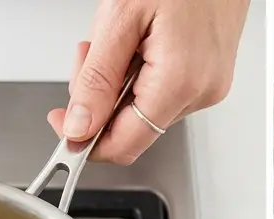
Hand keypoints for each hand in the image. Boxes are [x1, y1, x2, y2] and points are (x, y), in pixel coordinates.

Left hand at [46, 0, 248, 164]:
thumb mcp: (120, 19)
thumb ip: (97, 79)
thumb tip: (79, 126)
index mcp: (179, 82)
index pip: (125, 144)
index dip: (86, 141)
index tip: (63, 123)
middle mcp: (201, 93)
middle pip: (132, 127)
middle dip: (99, 98)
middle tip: (90, 53)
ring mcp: (210, 87)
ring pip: (145, 109)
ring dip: (119, 83)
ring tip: (122, 37)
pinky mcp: (211, 78)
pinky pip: (163, 92)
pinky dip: (140, 75)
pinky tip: (141, 43)